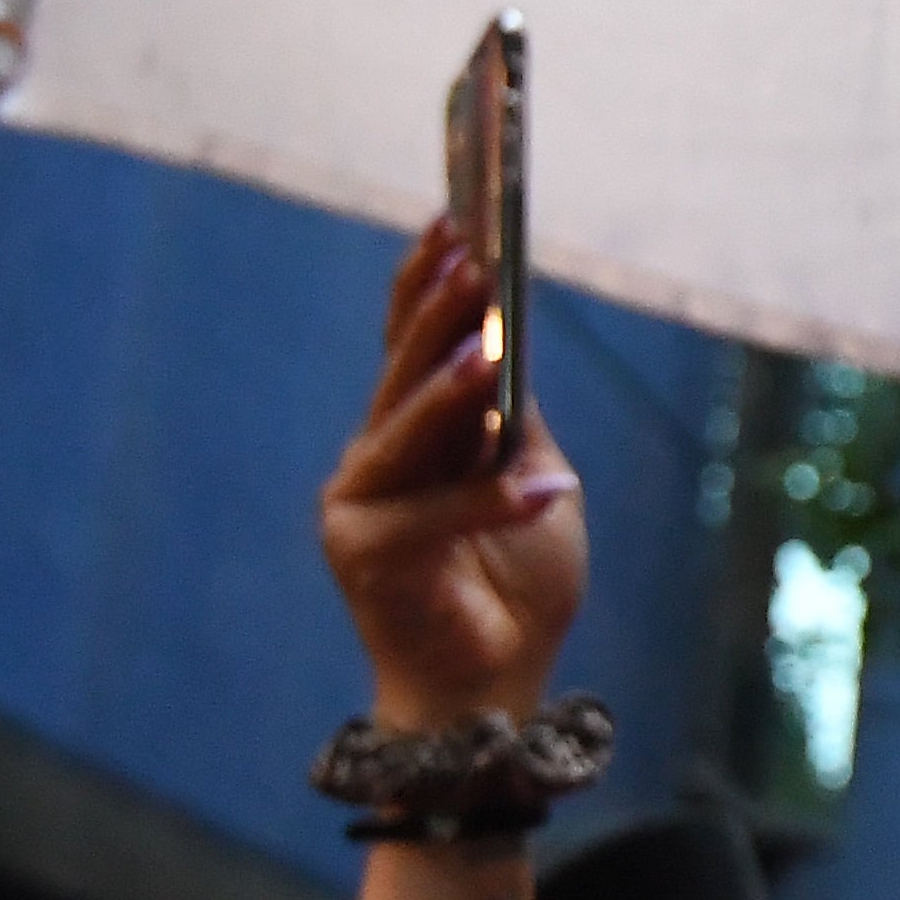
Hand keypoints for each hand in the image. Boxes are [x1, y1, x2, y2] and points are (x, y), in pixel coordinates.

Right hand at [319, 217, 584, 731]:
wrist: (496, 685)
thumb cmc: (516, 584)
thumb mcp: (534, 484)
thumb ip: (515, 425)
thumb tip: (512, 344)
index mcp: (410, 434)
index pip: (411, 341)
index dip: (427, 279)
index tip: (456, 214)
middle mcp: (372, 461)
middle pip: (406, 373)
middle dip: (441, 312)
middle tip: (471, 254)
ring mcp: (360, 507)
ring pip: (409, 433)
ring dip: (453, 390)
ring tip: (492, 346)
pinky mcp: (368, 559)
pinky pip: (437, 518)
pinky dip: (491, 503)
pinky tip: (538, 487)